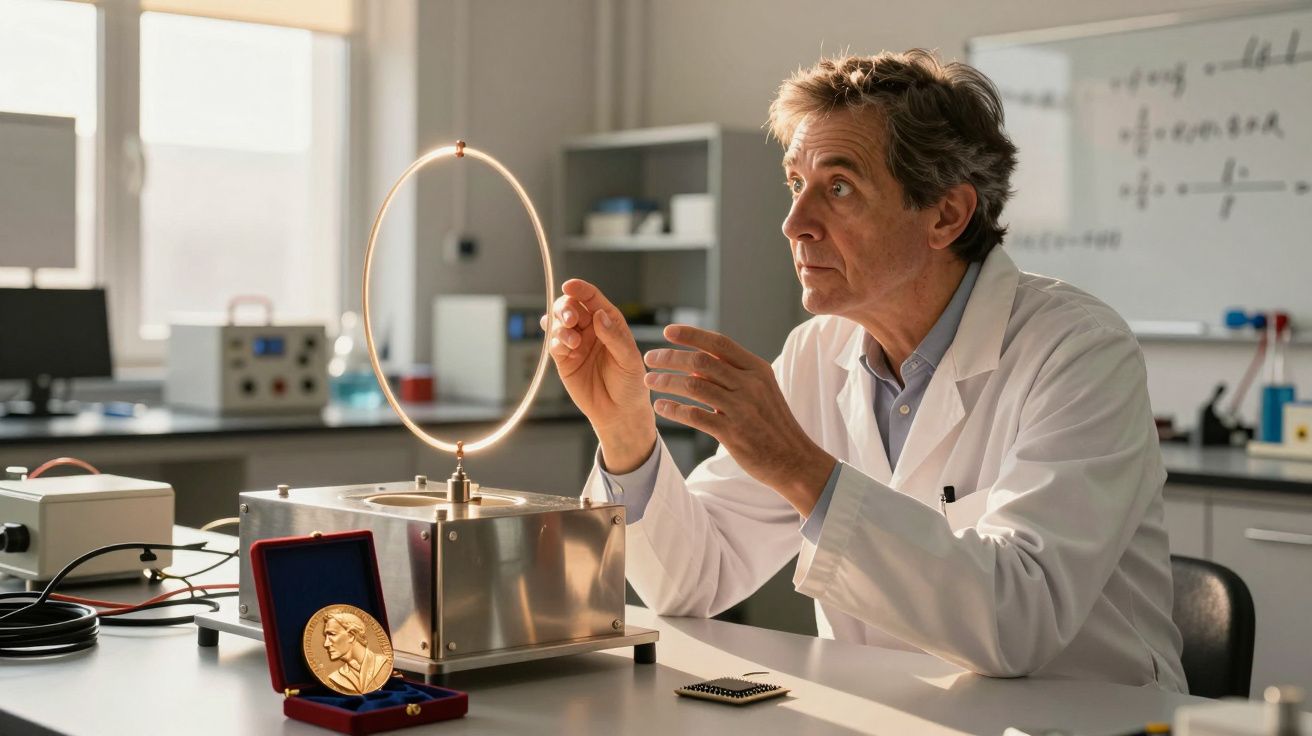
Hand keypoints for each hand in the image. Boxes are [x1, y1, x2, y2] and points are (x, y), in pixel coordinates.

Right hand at [542, 279, 655, 473]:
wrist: (619, 412)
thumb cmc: (631, 384)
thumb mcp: (629, 360)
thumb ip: (615, 337)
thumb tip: (599, 315)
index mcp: (610, 322)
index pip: (592, 298)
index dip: (580, 289)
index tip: (569, 286)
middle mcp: (591, 329)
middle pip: (570, 306)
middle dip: (566, 308)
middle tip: (570, 320)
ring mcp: (576, 343)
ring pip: (558, 323)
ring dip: (560, 326)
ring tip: (572, 342)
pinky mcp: (564, 359)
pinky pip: (553, 343)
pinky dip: (555, 342)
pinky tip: (566, 349)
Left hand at [643, 325, 834, 515]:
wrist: (795, 460)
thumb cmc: (773, 424)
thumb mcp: (760, 392)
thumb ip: (731, 376)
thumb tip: (695, 367)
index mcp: (757, 370)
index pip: (720, 343)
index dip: (691, 335)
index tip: (668, 332)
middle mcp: (750, 385)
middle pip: (701, 362)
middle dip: (670, 357)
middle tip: (650, 358)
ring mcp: (742, 409)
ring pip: (694, 386)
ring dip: (666, 381)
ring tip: (650, 381)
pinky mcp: (733, 433)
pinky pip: (695, 416)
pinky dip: (674, 409)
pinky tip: (661, 407)